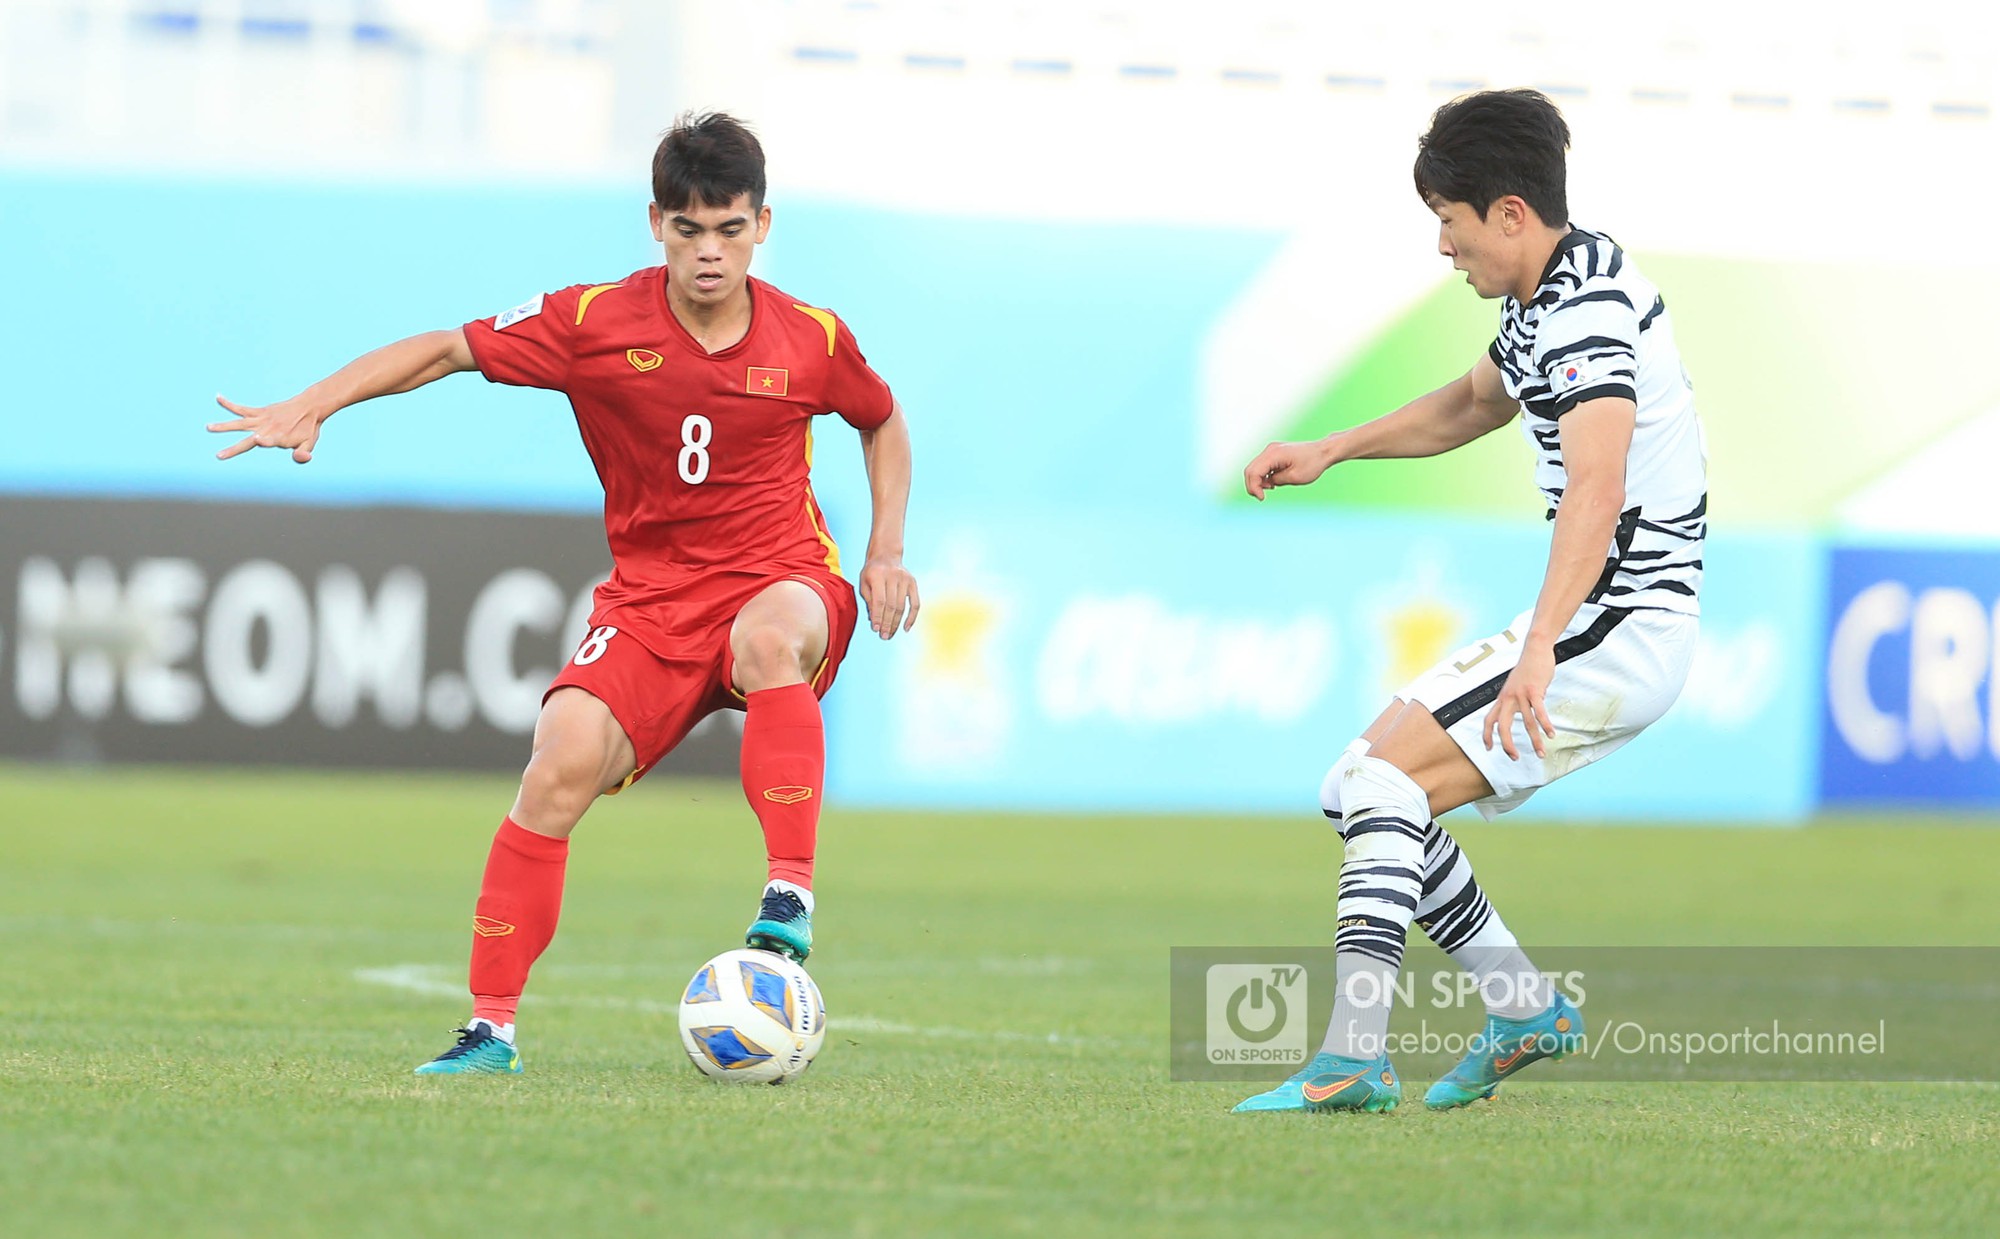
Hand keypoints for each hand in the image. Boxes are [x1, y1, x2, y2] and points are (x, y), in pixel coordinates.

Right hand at [208, 394, 324, 463]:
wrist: (310, 407)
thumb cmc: (309, 428)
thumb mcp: (310, 443)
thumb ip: (304, 453)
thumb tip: (302, 458)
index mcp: (280, 439)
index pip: (271, 441)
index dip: (265, 441)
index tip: (256, 439)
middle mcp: (268, 429)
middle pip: (248, 440)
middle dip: (234, 448)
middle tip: (219, 455)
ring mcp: (262, 420)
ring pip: (240, 423)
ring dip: (224, 426)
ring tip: (208, 427)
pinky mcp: (260, 412)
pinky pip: (242, 408)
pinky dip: (230, 404)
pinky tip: (218, 397)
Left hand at [859, 555, 919, 638]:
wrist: (886, 555)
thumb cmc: (872, 573)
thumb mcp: (864, 583)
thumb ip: (869, 601)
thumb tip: (874, 621)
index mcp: (877, 575)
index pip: (879, 601)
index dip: (878, 616)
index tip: (876, 630)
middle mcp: (893, 576)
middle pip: (891, 605)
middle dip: (887, 623)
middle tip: (884, 636)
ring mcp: (905, 579)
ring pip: (902, 606)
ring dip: (896, 623)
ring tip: (890, 634)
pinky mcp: (913, 583)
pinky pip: (915, 603)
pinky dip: (912, 617)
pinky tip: (906, 628)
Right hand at [1243, 439, 1333, 499]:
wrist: (1323, 452)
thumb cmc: (1313, 463)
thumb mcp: (1295, 477)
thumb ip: (1276, 481)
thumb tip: (1265, 483)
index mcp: (1274, 454)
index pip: (1254, 472)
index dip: (1254, 487)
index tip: (1262, 498)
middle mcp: (1270, 450)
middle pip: (1250, 470)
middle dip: (1252, 485)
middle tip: (1262, 497)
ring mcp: (1271, 450)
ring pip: (1254, 468)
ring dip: (1257, 481)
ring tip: (1271, 488)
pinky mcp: (1274, 453)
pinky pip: (1262, 466)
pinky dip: (1262, 476)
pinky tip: (1272, 483)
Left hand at [1482, 643, 1556, 759]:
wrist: (1534, 649)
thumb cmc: (1527, 669)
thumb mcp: (1515, 685)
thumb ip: (1514, 699)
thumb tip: (1521, 711)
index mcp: (1502, 698)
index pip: (1489, 720)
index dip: (1486, 735)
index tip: (1488, 748)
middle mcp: (1508, 698)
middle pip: (1502, 726)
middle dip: (1507, 744)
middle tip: (1514, 758)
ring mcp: (1521, 694)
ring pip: (1526, 723)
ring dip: (1534, 740)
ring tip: (1541, 754)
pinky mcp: (1534, 690)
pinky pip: (1540, 711)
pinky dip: (1546, 724)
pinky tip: (1552, 734)